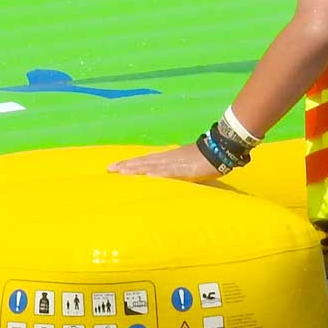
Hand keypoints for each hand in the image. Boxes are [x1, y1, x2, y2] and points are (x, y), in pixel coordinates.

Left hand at [108, 143, 224, 181]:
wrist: (218, 150)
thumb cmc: (202, 158)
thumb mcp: (183, 164)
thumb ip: (172, 169)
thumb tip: (162, 174)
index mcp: (165, 158)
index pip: (142, 161)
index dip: (127, 164)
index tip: (112, 168)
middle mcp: (166, 159)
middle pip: (142, 162)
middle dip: (125, 166)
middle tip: (109, 170)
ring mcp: (174, 164)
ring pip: (151, 166)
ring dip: (136, 169)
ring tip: (122, 172)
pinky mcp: (184, 171)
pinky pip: (169, 173)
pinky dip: (157, 174)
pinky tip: (147, 177)